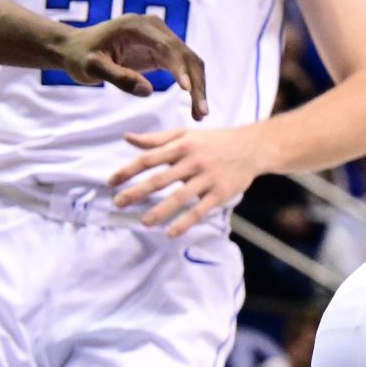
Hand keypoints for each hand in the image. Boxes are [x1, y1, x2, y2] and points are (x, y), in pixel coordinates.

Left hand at [57, 14, 208, 118]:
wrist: (75, 48)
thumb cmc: (80, 56)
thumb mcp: (92, 68)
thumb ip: (119, 77)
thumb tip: (148, 92)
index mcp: (138, 26)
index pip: (168, 47)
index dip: (180, 68)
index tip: (186, 91)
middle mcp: (155, 27)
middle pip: (186, 55)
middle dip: (196, 84)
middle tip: (201, 111)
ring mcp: (161, 37)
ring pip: (190, 62)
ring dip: (198, 87)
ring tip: (200, 113)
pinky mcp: (162, 49)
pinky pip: (183, 66)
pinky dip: (191, 85)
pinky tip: (194, 104)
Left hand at [106, 126, 265, 235]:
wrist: (255, 146)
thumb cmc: (215, 141)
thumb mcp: (187, 133)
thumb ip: (157, 139)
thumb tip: (127, 138)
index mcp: (182, 145)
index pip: (149, 158)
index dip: (128, 170)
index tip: (111, 182)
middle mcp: (194, 161)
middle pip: (160, 179)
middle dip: (137, 192)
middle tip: (118, 203)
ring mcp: (208, 178)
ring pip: (180, 197)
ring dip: (160, 211)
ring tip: (144, 222)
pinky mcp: (222, 193)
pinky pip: (200, 210)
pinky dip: (185, 222)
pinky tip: (171, 232)